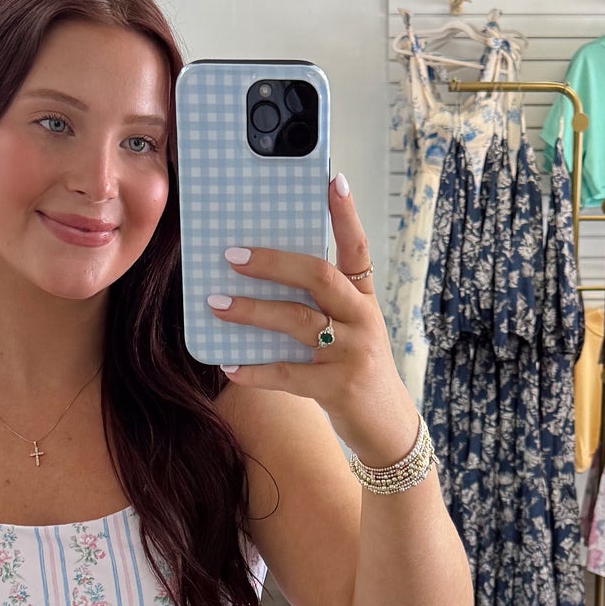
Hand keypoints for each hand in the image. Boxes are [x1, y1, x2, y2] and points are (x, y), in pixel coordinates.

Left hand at [207, 173, 422, 468]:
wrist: (387, 427)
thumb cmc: (355, 369)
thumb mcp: (347, 330)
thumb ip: (316, 306)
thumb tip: (255, 281)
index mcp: (362, 298)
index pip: (357, 247)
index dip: (345, 213)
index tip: (331, 178)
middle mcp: (361, 319)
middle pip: (318, 275)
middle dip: (273, 261)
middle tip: (232, 254)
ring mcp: (352, 352)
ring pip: (298, 321)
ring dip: (252, 310)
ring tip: (216, 303)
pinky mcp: (339, 387)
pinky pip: (289, 375)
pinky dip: (256, 371)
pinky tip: (229, 365)